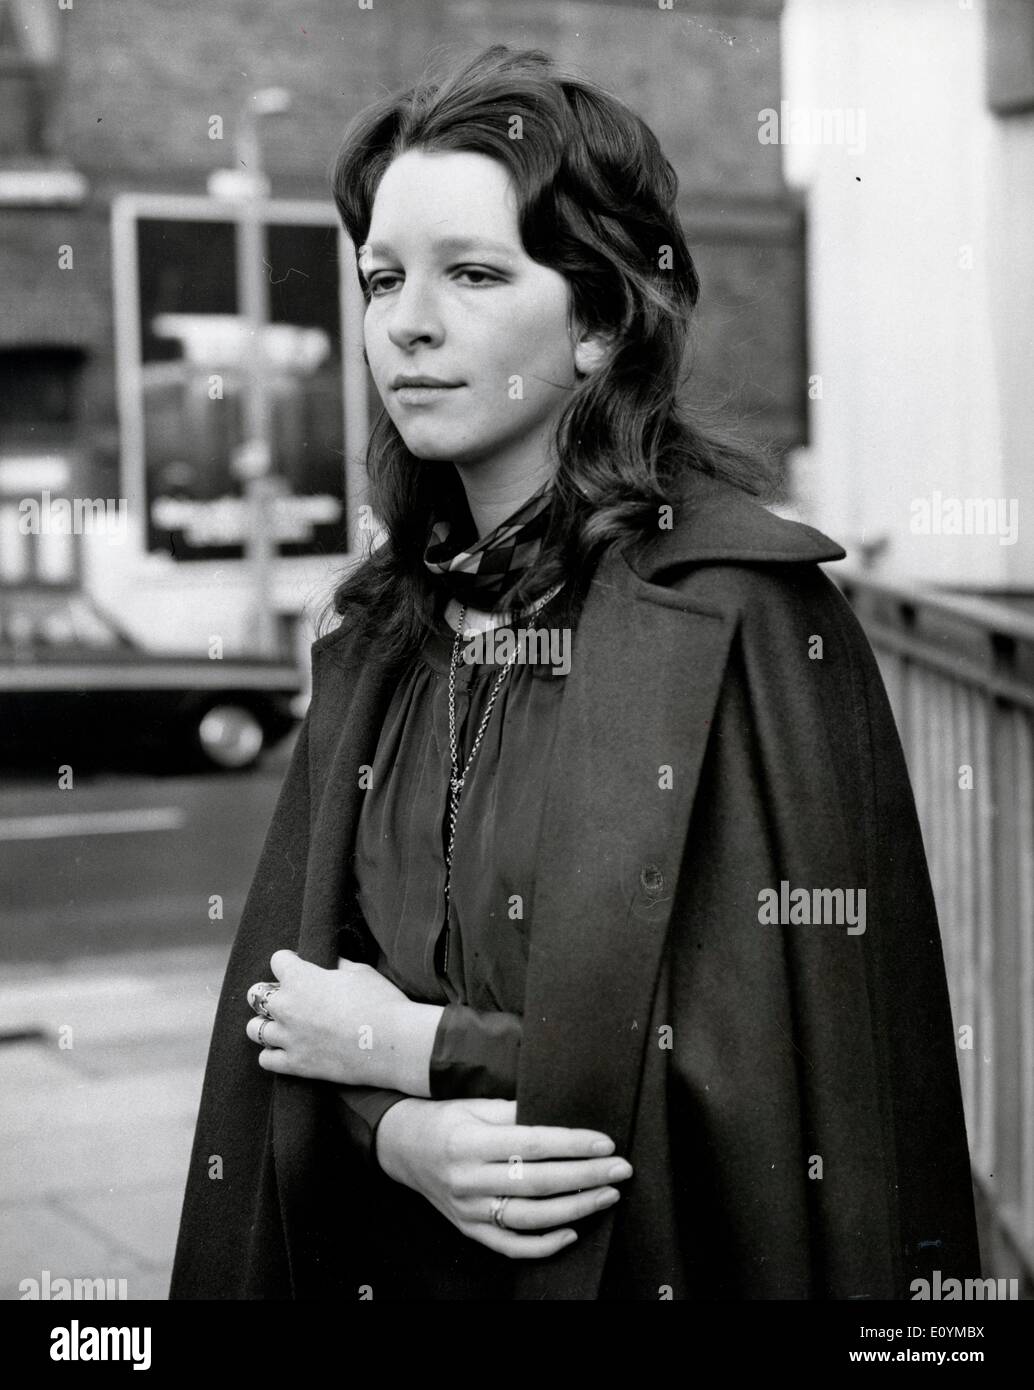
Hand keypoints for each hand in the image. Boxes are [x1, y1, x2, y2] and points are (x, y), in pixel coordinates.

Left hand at [245, 949, 443, 1089]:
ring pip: (254, 1028)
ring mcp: (288, 1037)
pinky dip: (272, 1054)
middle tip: (291, 998)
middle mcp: (286, 1006)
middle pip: (256, 994)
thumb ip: (336, 966)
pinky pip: (265, 1059)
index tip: (300, 966)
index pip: (277, 960)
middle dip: (271, 993)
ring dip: (267, 1024)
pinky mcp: (295, 1064)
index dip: (290, 961)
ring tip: (285, 1025)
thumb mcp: (360, 972)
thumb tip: (329, 965)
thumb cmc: (380, 1001)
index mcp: (301, 978)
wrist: (393, 1043)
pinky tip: (287, 1049)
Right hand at [374, 1097, 633, 1258]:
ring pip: (530, 1217)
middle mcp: (469, 1180)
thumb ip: (515, 1113)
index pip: (532, 1145)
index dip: (572, 1145)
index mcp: (470, 1143)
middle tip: (621, 1170)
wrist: (404, 1148)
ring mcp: (468, 1211)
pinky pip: (510, 1245)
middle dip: (585, 1176)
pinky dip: (544, 1244)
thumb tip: (562, 1117)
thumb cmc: (447, 1120)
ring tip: (607, 1196)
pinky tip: (572, 1232)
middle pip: (538, 1183)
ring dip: (575, 1208)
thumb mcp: (476, 1106)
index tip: (606, 1143)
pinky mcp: (468, 1230)